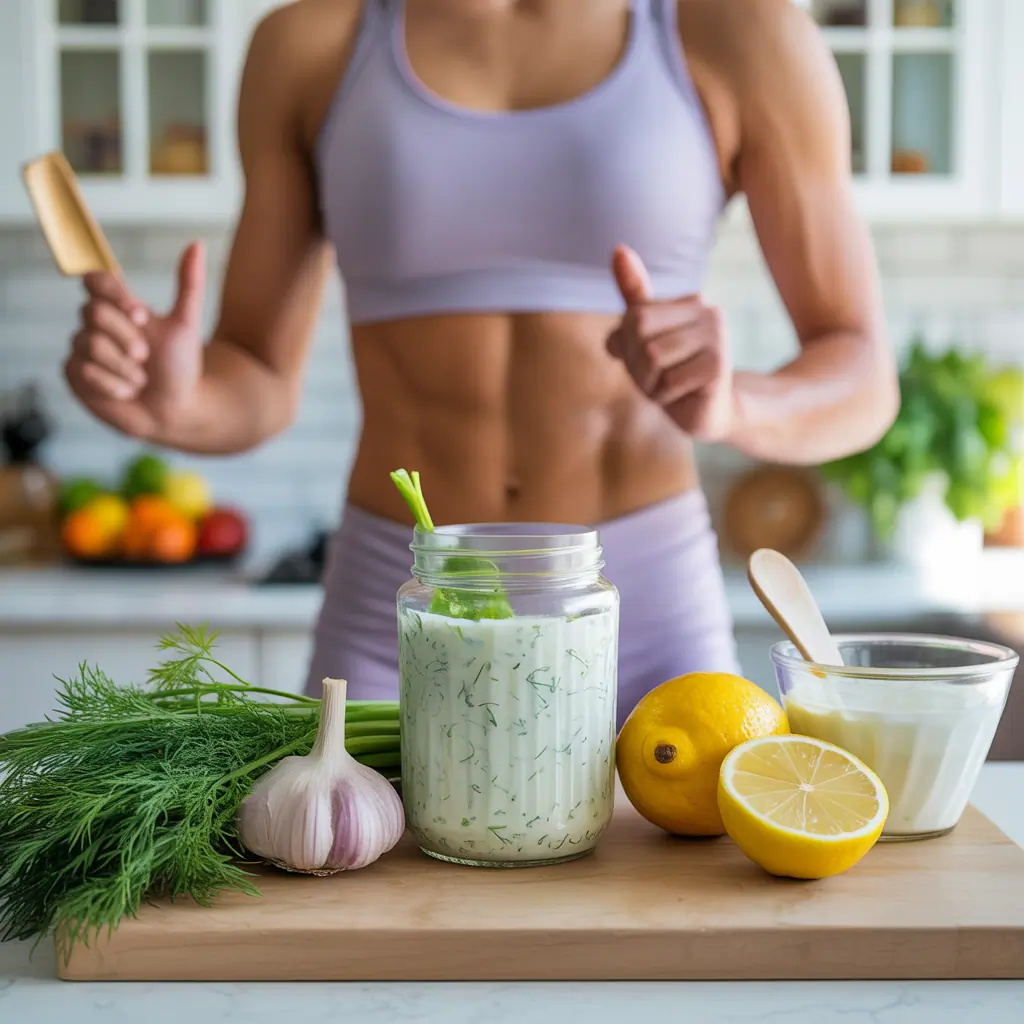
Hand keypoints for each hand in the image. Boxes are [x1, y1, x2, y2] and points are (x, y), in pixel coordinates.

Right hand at [64, 242, 206, 439]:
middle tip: (146, 356)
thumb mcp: (186, 324)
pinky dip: (113, 385)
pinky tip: (127, 392)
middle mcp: (96, 325)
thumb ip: (189, 284)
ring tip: (141, 380)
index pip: (95, 280)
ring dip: (124, 367)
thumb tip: (197, 243)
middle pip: (93, 313)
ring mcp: (82, 349)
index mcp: (119, 307)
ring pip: (89, 344)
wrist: (177, 410)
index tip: (141, 315)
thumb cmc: (181, 368)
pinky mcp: (74, 375)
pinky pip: (84, 371)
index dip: (114, 295)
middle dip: (127, 338)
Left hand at [606, 245, 734, 442]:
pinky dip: (667, 395)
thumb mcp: (642, 335)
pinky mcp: (719, 365)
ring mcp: (717, 336)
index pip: (633, 317)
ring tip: (670, 387)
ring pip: (652, 355)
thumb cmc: (671, 373)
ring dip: (651, 382)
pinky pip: (669, 380)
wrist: (706, 413)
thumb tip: (619, 250)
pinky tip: (683, 396)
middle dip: (638, 365)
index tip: (648, 362)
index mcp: (689, 301)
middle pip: (639, 332)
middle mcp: (707, 311)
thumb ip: (633, 297)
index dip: (630, 348)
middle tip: (659, 378)